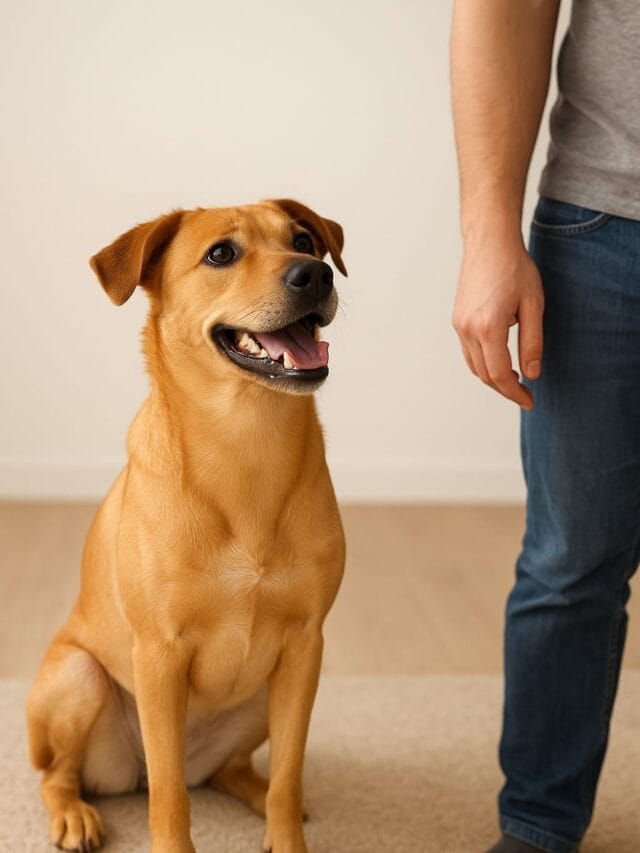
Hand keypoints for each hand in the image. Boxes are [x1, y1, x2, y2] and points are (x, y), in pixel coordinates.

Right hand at [452, 238, 543, 408]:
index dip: (515, 392)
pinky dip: (483, 364)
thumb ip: (533, 342)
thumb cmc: (514, 268)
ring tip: (515, 382)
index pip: (500, 374)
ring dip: (493, 379)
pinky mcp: (458, 321)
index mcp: (488, 327)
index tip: (530, 401)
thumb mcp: (533, 305)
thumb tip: (532, 374)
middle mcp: (468, 329)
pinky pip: (468, 353)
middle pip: (485, 375)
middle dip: (505, 390)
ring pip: (474, 366)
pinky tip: (499, 363)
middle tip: (525, 396)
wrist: (489, 243)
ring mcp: (459, 326)